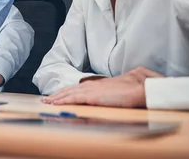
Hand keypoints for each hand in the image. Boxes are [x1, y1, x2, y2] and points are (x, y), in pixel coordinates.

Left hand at [42, 67, 164, 107]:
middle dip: (58, 95)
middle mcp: (93, 86)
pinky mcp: (93, 97)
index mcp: (99, 85)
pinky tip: (56, 104)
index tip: (58, 95)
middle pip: (70, 89)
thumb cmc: (136, 89)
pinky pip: (73, 99)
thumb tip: (111, 98)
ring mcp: (92, 90)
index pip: (79, 88)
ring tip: (47, 102)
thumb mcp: (121, 91)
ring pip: (69, 93)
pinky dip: (63, 101)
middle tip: (46, 100)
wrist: (142, 89)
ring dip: (57, 98)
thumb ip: (113, 94)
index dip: (67, 91)